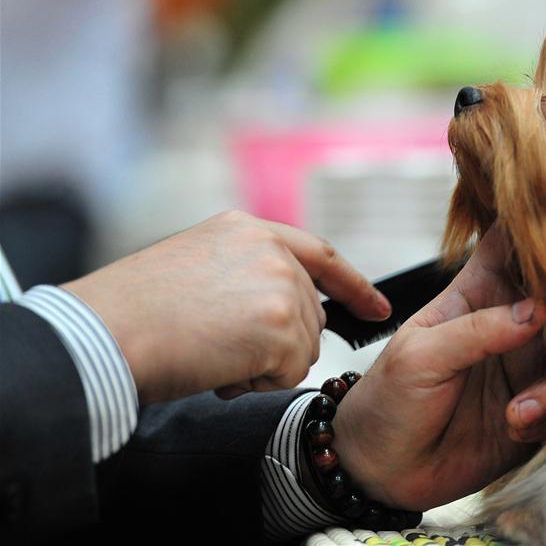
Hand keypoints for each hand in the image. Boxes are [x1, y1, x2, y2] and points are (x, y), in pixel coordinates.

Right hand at [63, 210, 389, 402]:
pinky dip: (257, 382)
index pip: (320, 255)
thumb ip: (249, 276)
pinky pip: (291, 372)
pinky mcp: (281, 325)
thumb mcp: (197, 268)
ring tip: (212, 354)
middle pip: (311, 314)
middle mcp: (270, 249)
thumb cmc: (133, 311)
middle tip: (224, 351)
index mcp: (246, 229)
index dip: (354, 284)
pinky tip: (219, 368)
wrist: (102, 332)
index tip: (378, 307)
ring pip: (304, 347)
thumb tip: (292, 315)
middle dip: (281, 344)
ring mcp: (280, 284)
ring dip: (263, 365)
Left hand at [331, 225, 545, 510]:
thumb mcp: (420, 356)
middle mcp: (512, 325)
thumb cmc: (386, 400)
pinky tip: (515, 426)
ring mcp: (527, 369)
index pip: (516, 245)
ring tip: (520, 408)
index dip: (543, 240)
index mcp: (479, 292)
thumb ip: (476, 330)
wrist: (380, 472)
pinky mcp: (537, 413)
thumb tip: (537, 310)